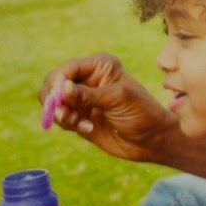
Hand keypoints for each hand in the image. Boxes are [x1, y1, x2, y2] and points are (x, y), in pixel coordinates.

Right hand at [40, 54, 176, 164]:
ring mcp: (82, 99)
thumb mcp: (117, 99)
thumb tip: (62, 89)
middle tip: (64, 114)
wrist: (153, 140)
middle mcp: (87, 79)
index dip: (58, 82)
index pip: (67, 68)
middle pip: (54, 83)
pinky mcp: (79, 117)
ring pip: (53, 102)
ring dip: (61, 114)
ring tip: (79, 123)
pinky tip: (88, 128)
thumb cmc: (142, 112)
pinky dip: (68, 124)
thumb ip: (88, 94)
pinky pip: (60, 118)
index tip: (58, 98)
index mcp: (99, 66)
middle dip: (55, 99)